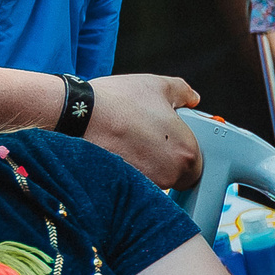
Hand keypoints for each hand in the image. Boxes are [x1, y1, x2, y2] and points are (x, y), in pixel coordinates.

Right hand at [87, 73, 202, 187]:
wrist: (77, 115)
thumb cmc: (118, 101)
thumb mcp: (158, 86)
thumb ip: (183, 92)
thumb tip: (192, 98)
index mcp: (187, 152)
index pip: (197, 163)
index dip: (184, 151)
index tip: (172, 141)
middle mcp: (171, 174)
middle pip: (177, 175)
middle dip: (167, 159)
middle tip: (150, 140)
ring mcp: (148, 184)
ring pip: (156, 180)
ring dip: (148, 166)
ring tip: (131, 142)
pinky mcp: (124, 188)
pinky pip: (134, 184)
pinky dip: (130, 171)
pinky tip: (119, 152)